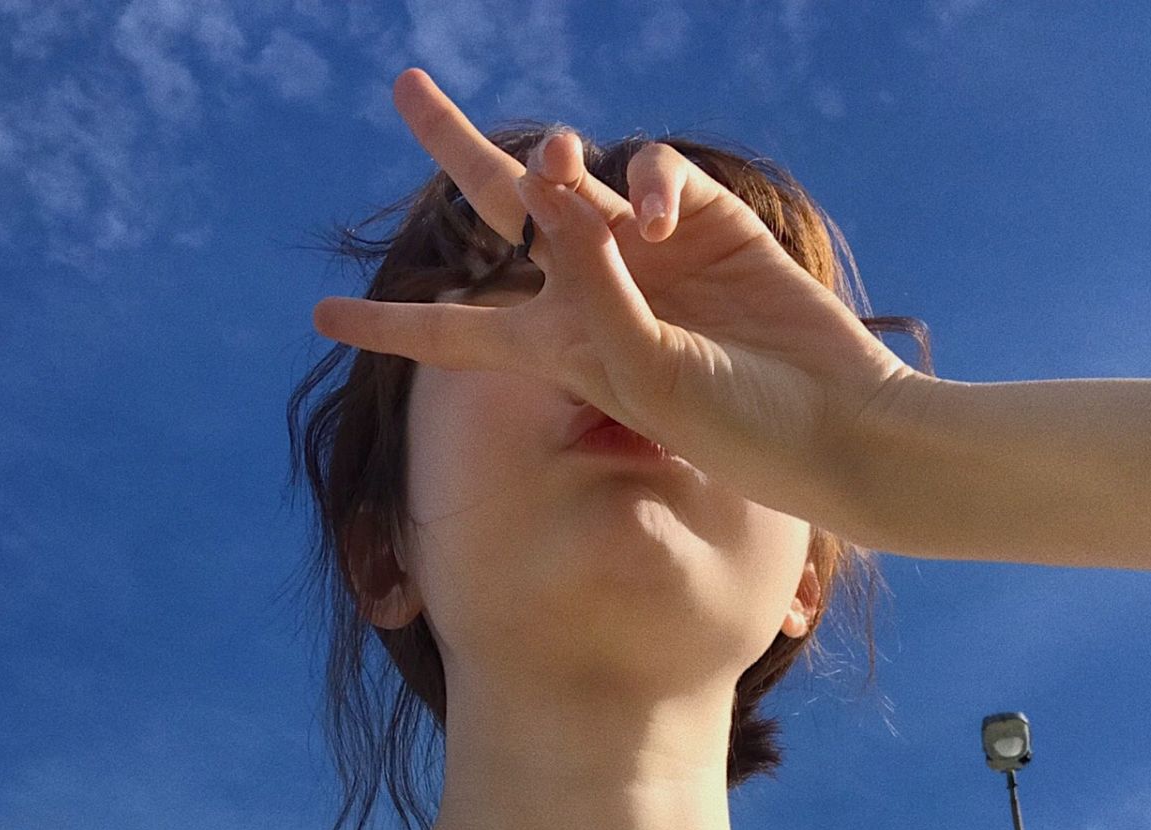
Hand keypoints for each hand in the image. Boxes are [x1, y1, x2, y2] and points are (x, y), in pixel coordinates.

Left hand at [312, 68, 936, 547]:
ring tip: (553, 164)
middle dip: (454, 148)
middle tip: (404, 84)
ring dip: (550, 162)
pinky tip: (658, 223)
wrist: (831, 421)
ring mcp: (649, 253)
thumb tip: (546, 180)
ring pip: (576, 171)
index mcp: (560, 350)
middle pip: (502, 209)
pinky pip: (655, 173)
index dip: (389, 326)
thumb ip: (590, 280)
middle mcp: (593, 292)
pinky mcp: (705, 219)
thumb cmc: (731, 424)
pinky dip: (648, 185)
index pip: (458, 333)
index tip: (319, 320)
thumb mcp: (642, 370)